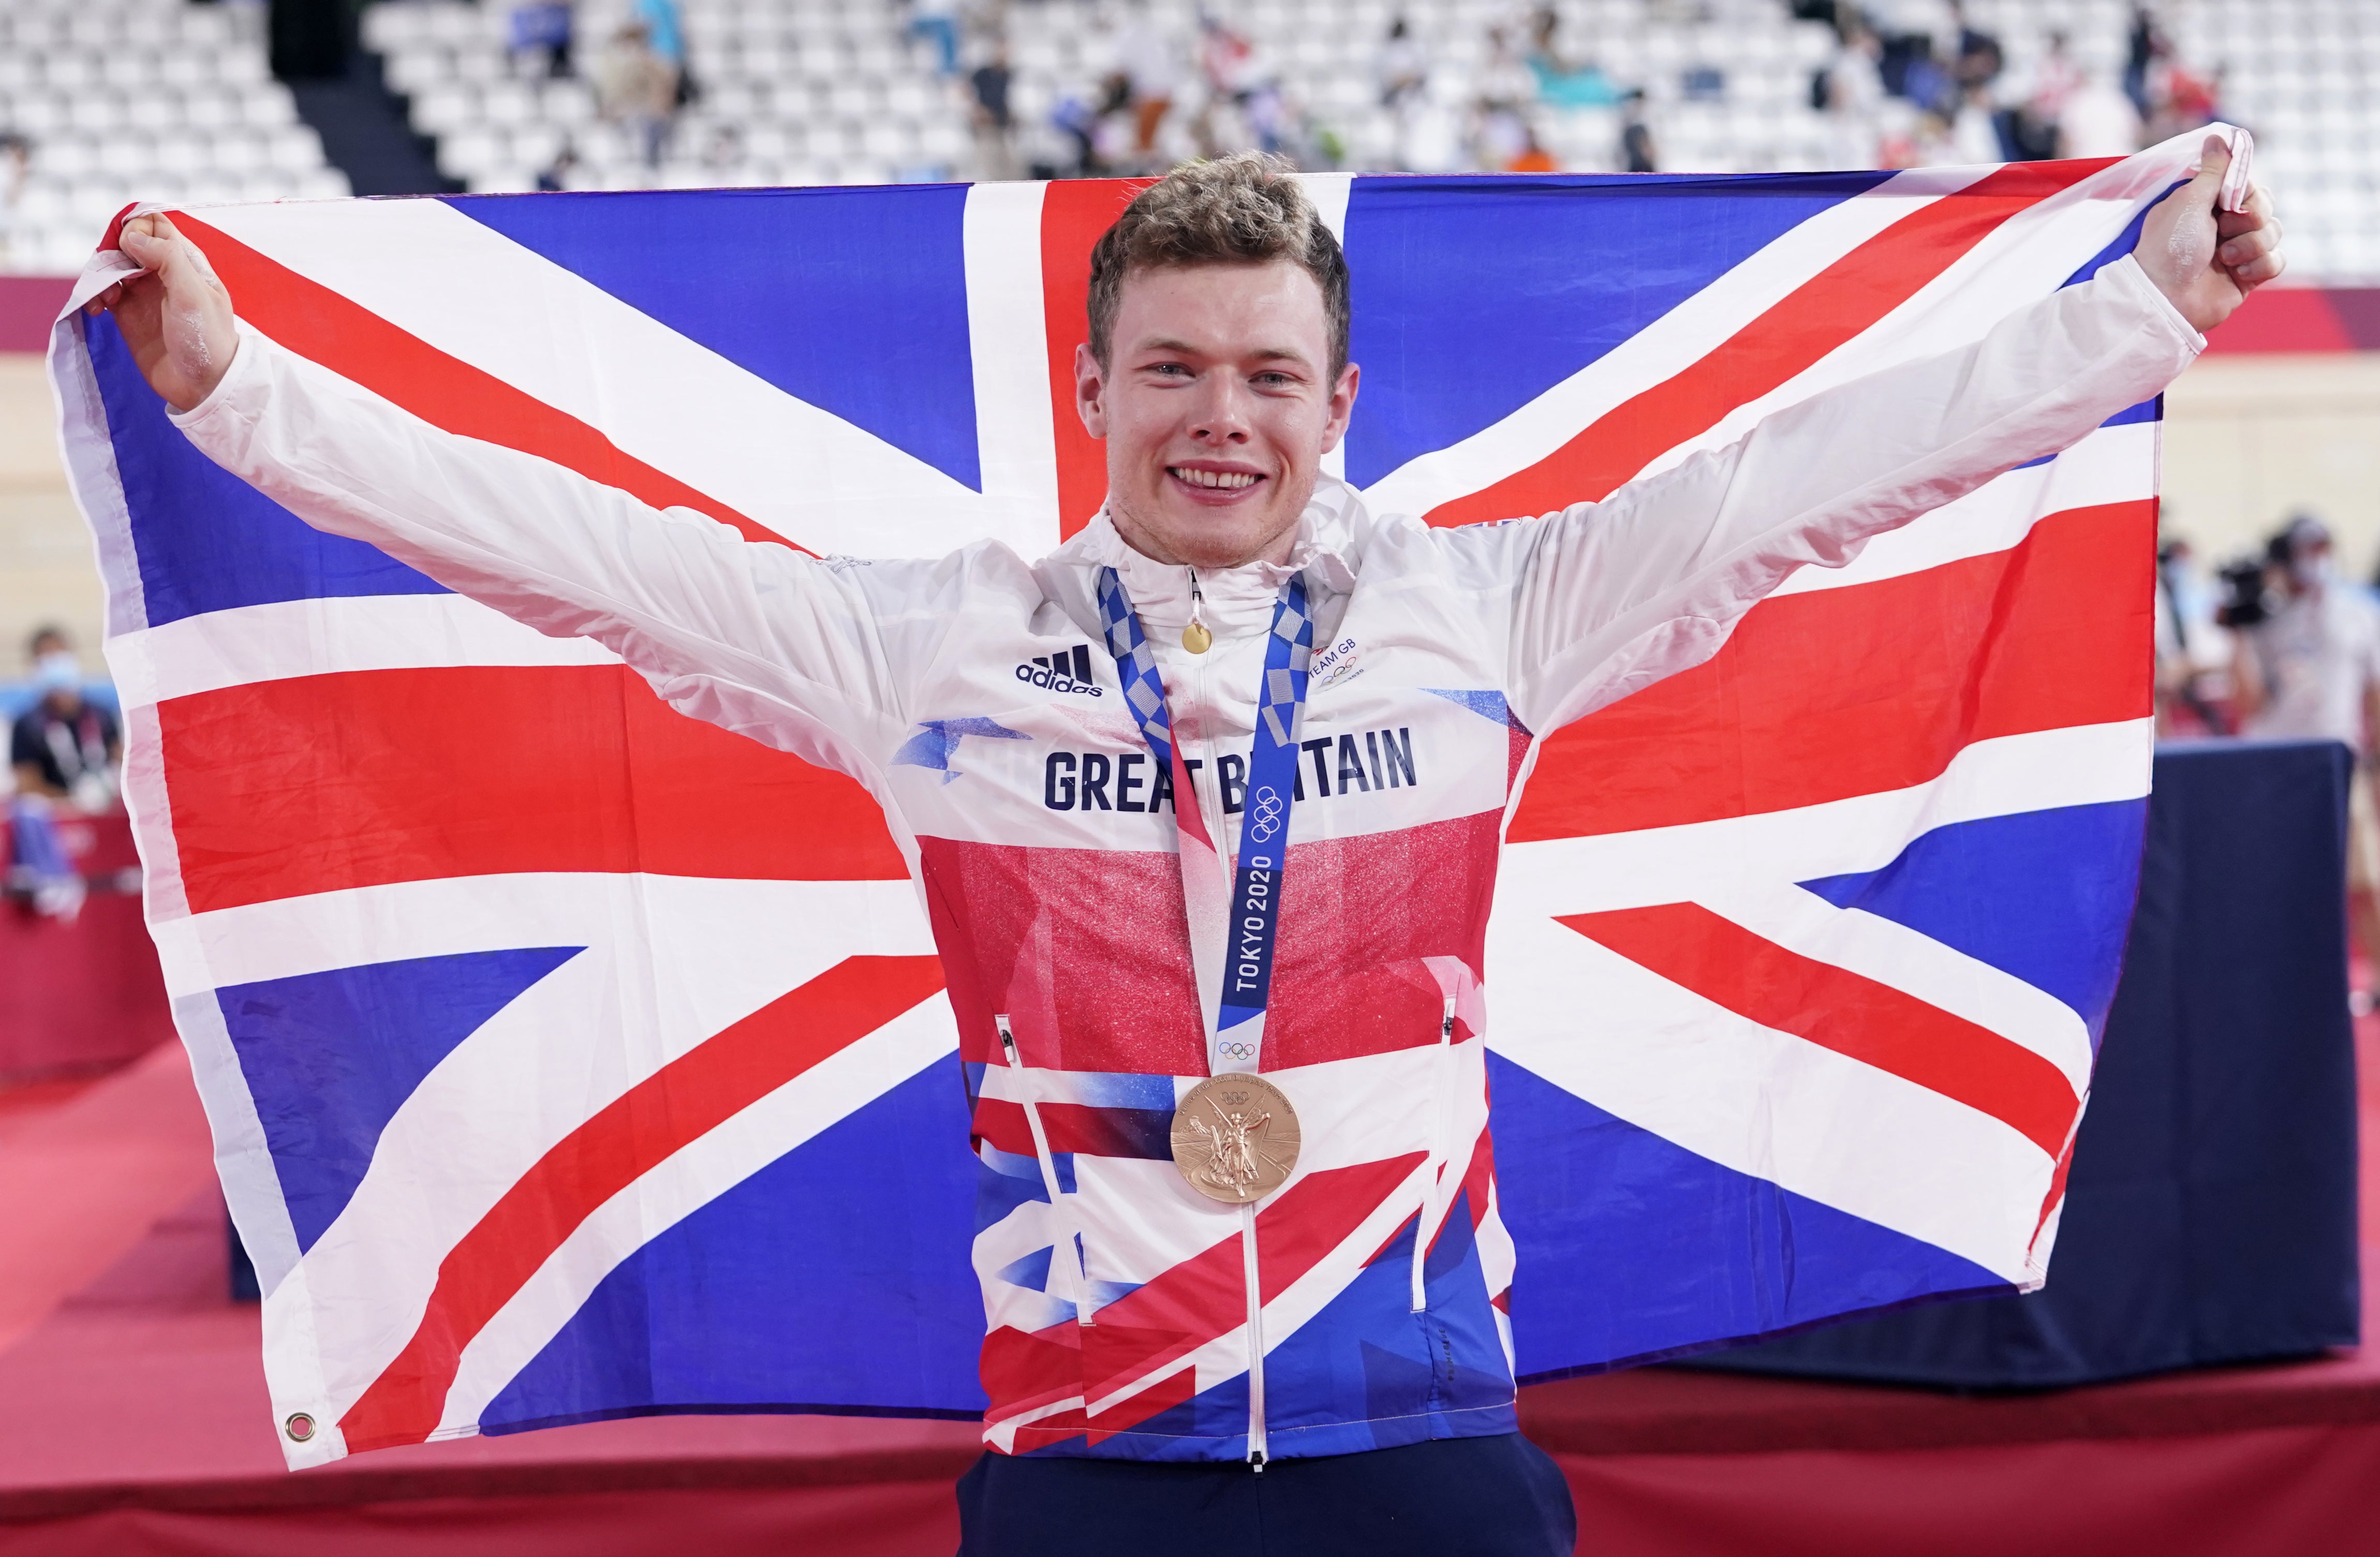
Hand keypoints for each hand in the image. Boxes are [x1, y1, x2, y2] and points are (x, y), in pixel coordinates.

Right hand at [81, 214, 238, 413]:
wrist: (203, 387)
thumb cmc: (206, 340)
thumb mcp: (192, 294)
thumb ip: (167, 259)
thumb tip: (133, 235)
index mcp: (186, 262)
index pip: (155, 225)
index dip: (138, 229)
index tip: (132, 250)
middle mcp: (164, 272)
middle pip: (127, 242)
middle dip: (113, 252)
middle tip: (114, 275)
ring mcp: (145, 293)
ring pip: (112, 265)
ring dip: (101, 274)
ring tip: (107, 299)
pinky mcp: (129, 313)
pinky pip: (103, 291)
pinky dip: (95, 294)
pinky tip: (98, 309)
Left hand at [2133, 134, 2284, 334]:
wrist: (2165, 297)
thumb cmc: (2169, 246)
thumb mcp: (2189, 199)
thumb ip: (2212, 170)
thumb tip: (2218, 136)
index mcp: (2209, 204)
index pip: (2250, 185)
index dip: (2246, 191)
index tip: (2228, 200)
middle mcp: (2225, 225)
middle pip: (2267, 206)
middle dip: (2250, 217)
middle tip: (2222, 230)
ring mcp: (2238, 250)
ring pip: (2274, 232)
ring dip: (2250, 244)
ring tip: (2223, 258)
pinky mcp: (2248, 275)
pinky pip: (2276, 261)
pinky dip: (2259, 266)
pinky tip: (2236, 274)